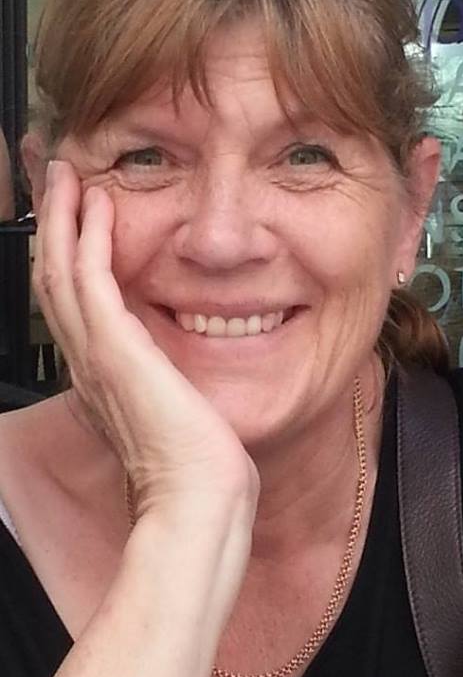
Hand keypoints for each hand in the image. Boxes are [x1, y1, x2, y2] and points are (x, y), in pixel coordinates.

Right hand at [33, 160, 259, 524]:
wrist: (197, 500)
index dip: (65, 257)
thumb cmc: (194, 469)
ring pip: (59, 270)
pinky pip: (90, 279)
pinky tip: (96, 205)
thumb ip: (163, 384)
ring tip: (66, 176)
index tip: (74, 219)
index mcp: (99, 377)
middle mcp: (86, 364)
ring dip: (61, 217)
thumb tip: (174, 370)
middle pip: (52, 279)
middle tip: (56, 180)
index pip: (71, 304)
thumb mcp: (172, 414)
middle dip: (52, 225)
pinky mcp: (115, 349)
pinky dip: (87, 237)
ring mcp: (95, 356)